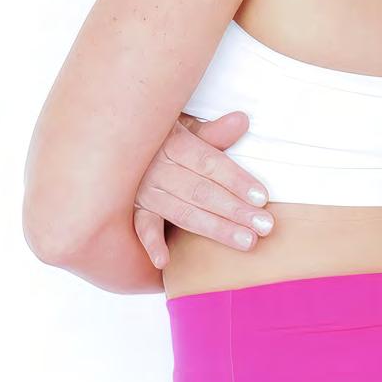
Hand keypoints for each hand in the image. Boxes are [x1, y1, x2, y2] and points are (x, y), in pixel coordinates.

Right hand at [133, 110, 273, 268]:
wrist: (118, 140)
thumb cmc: (160, 136)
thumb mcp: (185, 126)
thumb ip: (213, 131)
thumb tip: (242, 121)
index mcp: (174, 143)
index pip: (211, 164)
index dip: (237, 181)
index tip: (262, 197)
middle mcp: (157, 168)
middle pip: (202, 192)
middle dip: (235, 210)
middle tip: (264, 226)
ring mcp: (144, 191)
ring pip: (183, 212)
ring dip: (215, 229)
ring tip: (246, 241)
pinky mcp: (133, 209)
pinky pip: (142, 228)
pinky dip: (151, 244)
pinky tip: (164, 261)